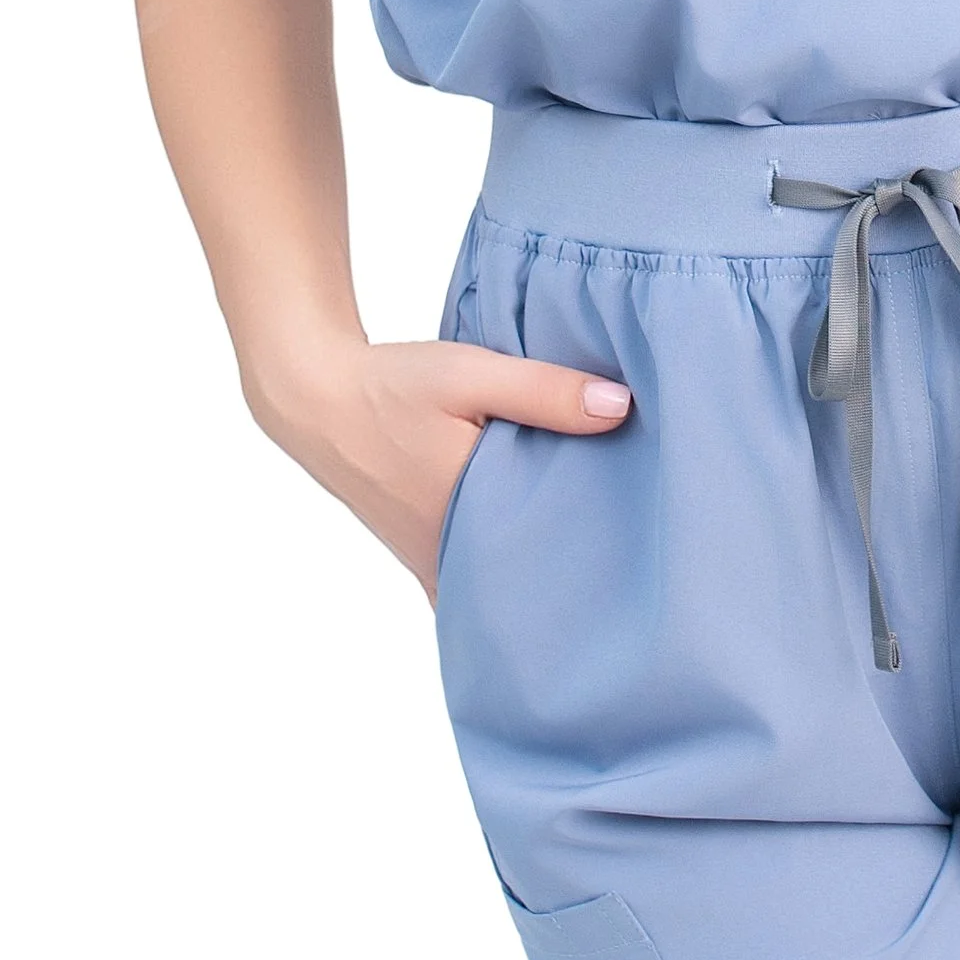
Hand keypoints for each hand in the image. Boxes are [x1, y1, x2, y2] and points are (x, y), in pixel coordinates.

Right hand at [246, 335, 632, 597]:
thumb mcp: (472, 375)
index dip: (592, 560)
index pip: (544, 567)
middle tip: (632, 557)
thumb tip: (620, 409)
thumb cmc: (393, 387)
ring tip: (597, 552)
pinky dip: (503, 565)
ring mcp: (431, 562)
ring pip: (498, 584)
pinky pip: (473, 575)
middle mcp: (446, 560)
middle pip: (524, 583)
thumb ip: (544, 391)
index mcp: (465, 525)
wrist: (319, 398)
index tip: (641, 551)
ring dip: (536, 567)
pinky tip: (536, 546)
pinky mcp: (422, 550)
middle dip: (571, 573)